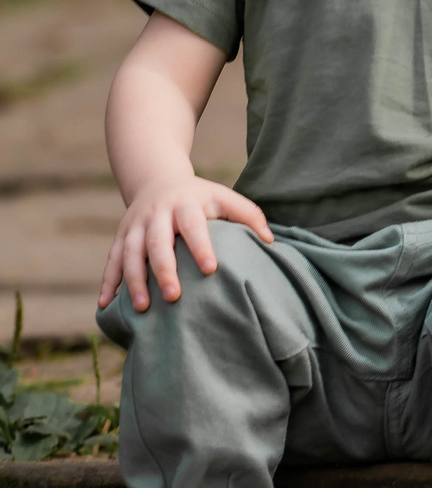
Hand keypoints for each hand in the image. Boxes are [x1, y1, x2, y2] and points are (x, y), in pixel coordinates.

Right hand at [99, 175, 270, 312]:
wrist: (157, 180)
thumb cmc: (200, 197)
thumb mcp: (224, 197)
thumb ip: (248, 215)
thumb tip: (270, 241)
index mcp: (185, 204)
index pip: (193, 226)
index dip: (201, 246)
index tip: (211, 269)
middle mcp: (156, 214)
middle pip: (157, 243)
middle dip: (164, 270)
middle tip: (174, 296)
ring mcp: (134, 226)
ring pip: (131, 254)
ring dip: (134, 281)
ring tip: (143, 307)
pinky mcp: (120, 237)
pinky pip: (112, 261)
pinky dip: (108, 283)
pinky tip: (105, 305)